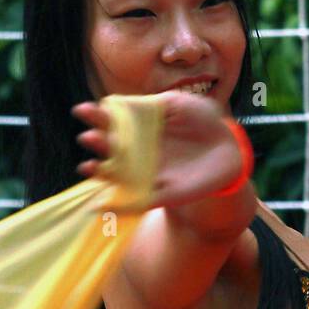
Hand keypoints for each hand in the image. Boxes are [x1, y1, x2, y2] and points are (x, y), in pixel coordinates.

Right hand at [71, 90, 248, 208]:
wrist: (227, 146)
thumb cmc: (200, 120)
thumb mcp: (175, 104)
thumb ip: (146, 104)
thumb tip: (112, 102)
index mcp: (139, 129)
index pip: (111, 123)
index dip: (95, 117)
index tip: (81, 110)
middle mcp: (138, 153)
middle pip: (110, 150)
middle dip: (97, 144)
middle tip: (87, 137)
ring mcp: (148, 175)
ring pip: (119, 178)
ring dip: (101, 174)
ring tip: (89, 167)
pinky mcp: (161, 195)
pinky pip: (137, 203)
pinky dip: (118, 206)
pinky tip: (99, 205)